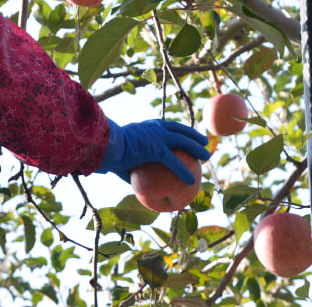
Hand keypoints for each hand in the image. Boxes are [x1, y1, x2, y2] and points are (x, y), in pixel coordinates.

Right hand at [95, 119, 209, 183]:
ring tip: (207, 157)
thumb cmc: (110, 152)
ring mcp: (157, 136)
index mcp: (148, 127)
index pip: (168, 126)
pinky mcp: (157, 149)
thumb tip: (134, 185)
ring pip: (183, 141)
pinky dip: (184, 172)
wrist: (105, 145)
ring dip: (197, 148)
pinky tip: (191, 181)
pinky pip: (174, 162)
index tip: (187, 135)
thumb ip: (131, 169)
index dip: (179, 130)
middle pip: (180, 129)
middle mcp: (155, 128)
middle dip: (194, 135)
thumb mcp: (122, 158)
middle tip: (204, 142)